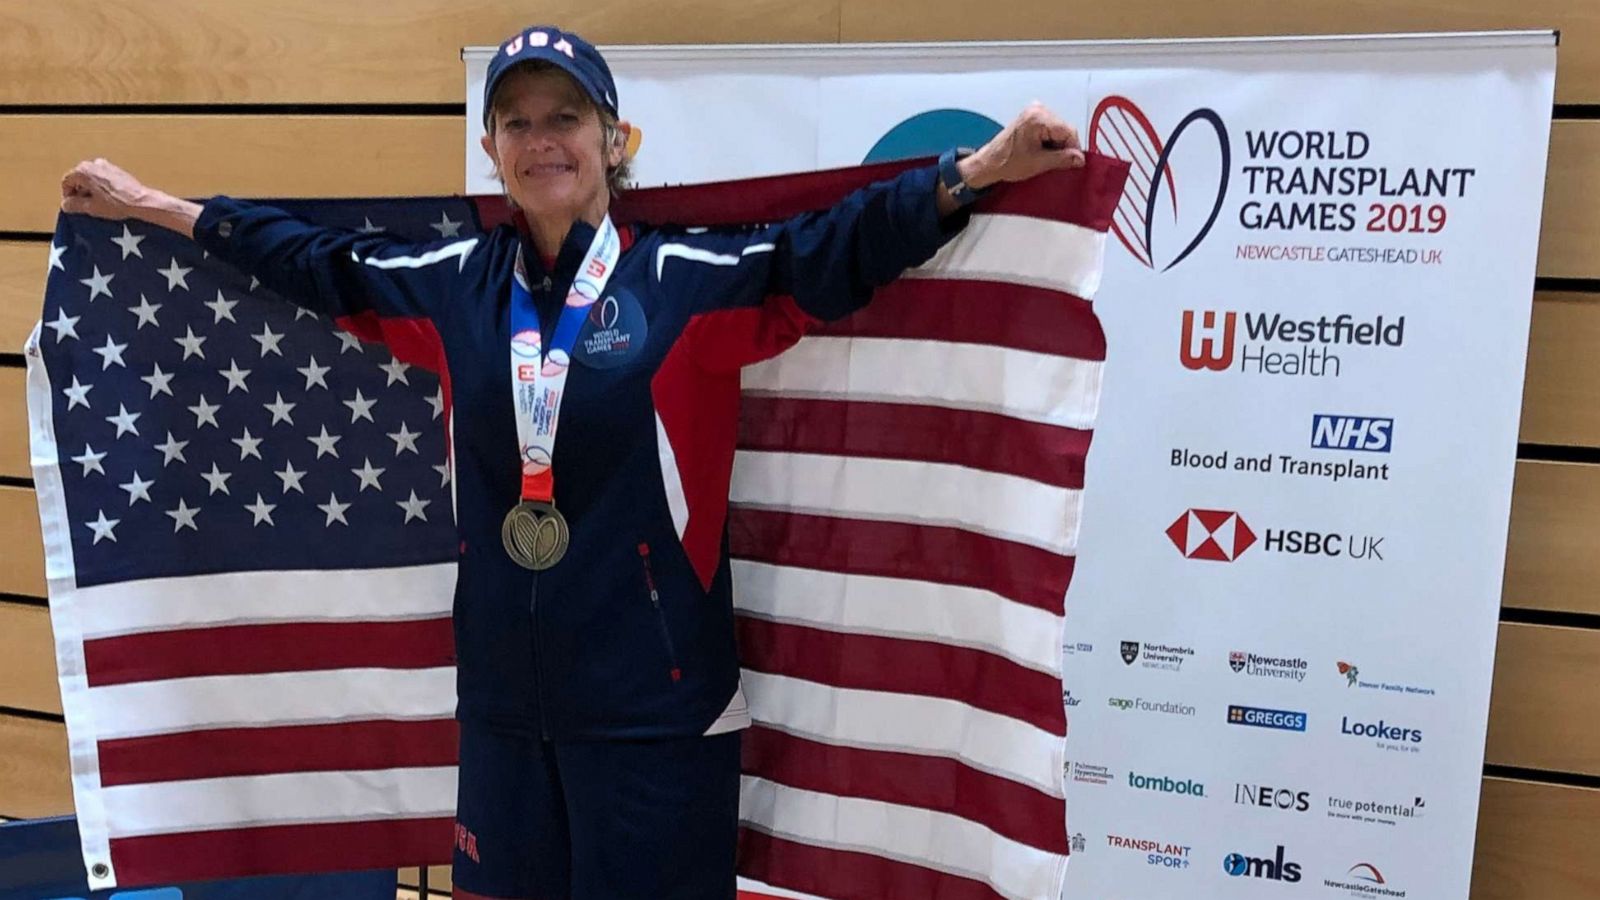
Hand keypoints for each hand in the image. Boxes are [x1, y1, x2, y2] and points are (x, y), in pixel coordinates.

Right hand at [61, 158, 150, 219]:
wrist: (140, 201)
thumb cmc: (117, 203)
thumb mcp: (91, 207)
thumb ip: (73, 205)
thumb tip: (66, 204)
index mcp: (83, 171)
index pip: (66, 182)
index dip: (67, 195)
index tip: (72, 205)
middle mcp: (93, 164)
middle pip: (77, 178)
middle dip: (78, 192)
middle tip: (84, 205)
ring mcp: (105, 165)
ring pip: (89, 177)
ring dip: (89, 189)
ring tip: (97, 203)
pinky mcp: (115, 169)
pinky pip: (100, 177)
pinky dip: (99, 186)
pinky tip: (107, 198)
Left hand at [962, 102, 1085, 188]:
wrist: (989, 163)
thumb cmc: (1007, 162)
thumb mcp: (1039, 163)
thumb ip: (1062, 159)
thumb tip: (1080, 158)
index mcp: (1038, 118)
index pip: (1069, 131)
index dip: (1073, 148)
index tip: (1073, 163)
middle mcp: (1037, 109)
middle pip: (1065, 128)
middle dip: (1064, 146)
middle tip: (1056, 162)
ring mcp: (1034, 111)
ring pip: (1059, 129)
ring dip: (1057, 144)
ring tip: (1045, 157)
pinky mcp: (1032, 117)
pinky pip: (1050, 128)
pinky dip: (1050, 140)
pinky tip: (1041, 150)